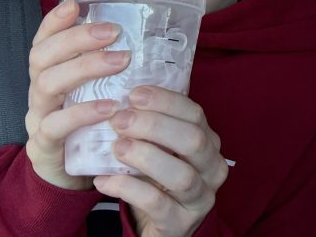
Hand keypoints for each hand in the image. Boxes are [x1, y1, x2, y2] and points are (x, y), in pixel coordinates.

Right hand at [25, 0, 128, 188]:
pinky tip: (108, 106)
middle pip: (42, 57)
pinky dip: (82, 113)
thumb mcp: (99, 90)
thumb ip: (112, 64)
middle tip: (113, 32)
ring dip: (84, 68)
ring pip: (46, 85)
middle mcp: (39, 91)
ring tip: (119, 62)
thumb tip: (150, 33)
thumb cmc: (91, 123)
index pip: (43, 40)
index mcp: (50, 73)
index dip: (55, 21)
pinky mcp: (44, 147)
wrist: (71, 175)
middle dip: (76, 39)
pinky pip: (55, 126)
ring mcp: (38, 118)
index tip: (75, 4)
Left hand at [92, 86, 228, 236]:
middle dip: (155, 126)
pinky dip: (128, 189)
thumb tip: (123, 93)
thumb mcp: (164, 149)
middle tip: (119, 119)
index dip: (166, 101)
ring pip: (181, 175)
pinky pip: (156, 204)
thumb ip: (155, 125)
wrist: (162, 225)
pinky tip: (103, 180)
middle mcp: (212, 169)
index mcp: (210, 143)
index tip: (134, 94)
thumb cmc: (159, 178)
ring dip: (146, 157)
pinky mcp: (180, 224)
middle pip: (193, 141)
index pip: (195, 114)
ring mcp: (200, 198)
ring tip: (116, 147)